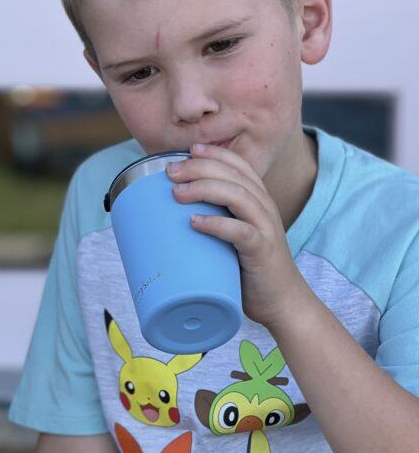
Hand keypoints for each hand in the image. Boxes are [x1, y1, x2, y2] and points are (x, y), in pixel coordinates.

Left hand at [166, 143, 306, 328]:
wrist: (281, 301)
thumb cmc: (251, 270)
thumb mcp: (234, 237)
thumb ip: (216, 221)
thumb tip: (173, 216)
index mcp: (258, 201)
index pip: (238, 165)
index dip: (213, 154)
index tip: (187, 151)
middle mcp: (264, 208)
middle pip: (233, 175)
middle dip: (199, 167)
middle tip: (171, 172)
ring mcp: (265, 228)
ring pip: (237, 196)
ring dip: (204, 189)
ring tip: (177, 193)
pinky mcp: (261, 250)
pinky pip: (240, 231)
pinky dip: (216, 224)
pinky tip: (195, 222)